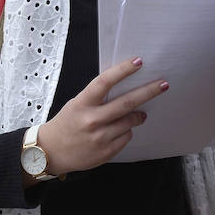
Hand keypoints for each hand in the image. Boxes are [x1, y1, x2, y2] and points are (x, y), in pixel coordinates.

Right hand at [35, 57, 166, 174]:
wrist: (51, 152)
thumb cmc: (67, 123)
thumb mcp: (77, 104)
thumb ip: (97, 96)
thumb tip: (125, 84)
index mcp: (82, 103)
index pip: (105, 82)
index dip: (123, 70)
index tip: (138, 62)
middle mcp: (91, 120)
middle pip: (127, 103)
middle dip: (148, 92)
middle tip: (163, 84)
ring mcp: (99, 138)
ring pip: (130, 122)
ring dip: (138, 115)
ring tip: (140, 113)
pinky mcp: (105, 152)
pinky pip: (126, 137)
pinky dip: (127, 131)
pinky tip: (118, 131)